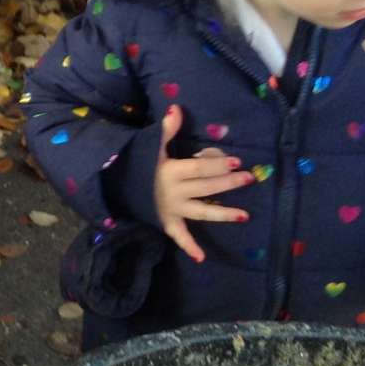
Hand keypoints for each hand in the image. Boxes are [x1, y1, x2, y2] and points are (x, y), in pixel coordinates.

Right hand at [152, 104, 251, 262]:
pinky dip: (188, 247)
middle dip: (228, 182)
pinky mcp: (167, 222)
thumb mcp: (151, 146)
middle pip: (206, 188)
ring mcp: (172, 209)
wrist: (115, 184)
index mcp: (171, 172)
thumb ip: (166, 129)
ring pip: (201, 212)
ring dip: (222, 214)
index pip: (199, 168)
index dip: (217, 164)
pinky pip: (178, 236)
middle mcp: (174, 192)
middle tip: (249, 178)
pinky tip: (202, 257)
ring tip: (245, 215)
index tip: (237, 161)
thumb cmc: (138, 163)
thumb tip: (176, 107)